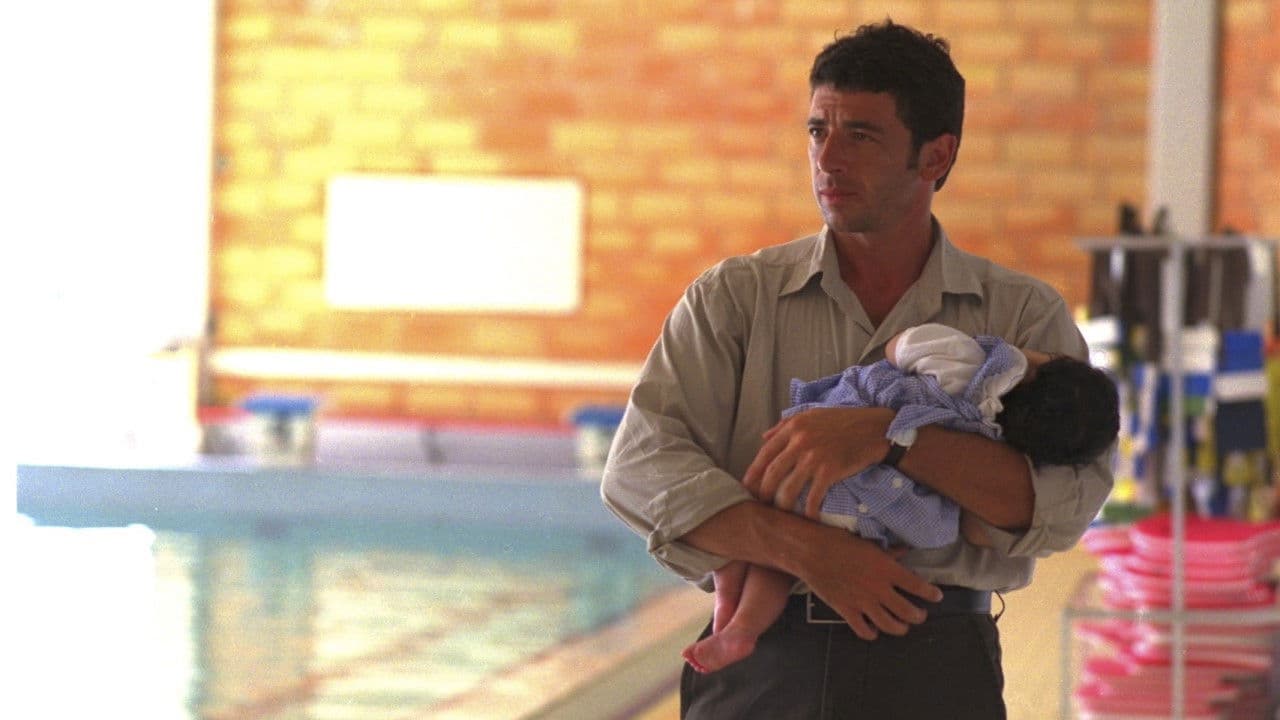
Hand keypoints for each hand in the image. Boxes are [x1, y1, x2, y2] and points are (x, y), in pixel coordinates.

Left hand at [742, 406, 893, 518]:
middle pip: (772, 474)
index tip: (747, 487)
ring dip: (781, 506)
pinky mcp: (829, 471)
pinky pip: (812, 497)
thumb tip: (763, 437)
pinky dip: (807, 511)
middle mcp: (800, 442)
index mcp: (793, 427)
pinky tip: (807, 519)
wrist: (874, 429)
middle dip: (763, 493)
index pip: (764, 453)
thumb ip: (785, 424)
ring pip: (788, 489)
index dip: (753, 473)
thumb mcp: (811, 415)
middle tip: (760, 505)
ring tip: (780, 515)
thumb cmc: (843, 421)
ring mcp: (814, 458)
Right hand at [804, 531, 940, 639]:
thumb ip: (889, 552)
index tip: (937, 596)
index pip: (918, 586)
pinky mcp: (846, 610)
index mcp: (886, 569)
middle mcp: (878, 588)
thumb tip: (905, 550)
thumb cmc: (838, 542)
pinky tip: (874, 630)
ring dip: (900, 628)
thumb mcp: (868, 543)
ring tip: (903, 626)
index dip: (931, 593)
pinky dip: (872, 633)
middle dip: (918, 616)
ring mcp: (862, 602)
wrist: (810, 551)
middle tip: (920, 614)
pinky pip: (864, 630)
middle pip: (908, 612)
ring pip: (890, 625)